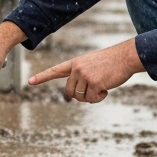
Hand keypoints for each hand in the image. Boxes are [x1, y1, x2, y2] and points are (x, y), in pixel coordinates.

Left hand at [27, 37, 143, 102]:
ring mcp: (85, 75)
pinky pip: (92, 99)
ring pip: (80, 97)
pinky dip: (99, 97)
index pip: (55, 70)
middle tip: (94, 90)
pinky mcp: (94, 82)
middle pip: (69, 92)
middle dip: (80, 95)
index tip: (30, 81)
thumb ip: (82, 76)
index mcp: (75, 63)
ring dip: (91, 97)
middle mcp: (77, 68)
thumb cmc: (112, 62)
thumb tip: (77, 95)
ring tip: (102, 87)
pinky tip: (106, 88)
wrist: (125, 57)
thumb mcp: (92, 65)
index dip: (42, 77)